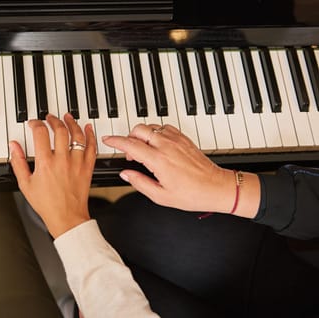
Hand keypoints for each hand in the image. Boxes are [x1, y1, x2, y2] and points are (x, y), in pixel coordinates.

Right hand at [9, 113, 95, 237]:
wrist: (66, 218)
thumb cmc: (46, 204)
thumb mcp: (25, 184)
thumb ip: (18, 162)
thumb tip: (13, 146)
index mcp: (45, 163)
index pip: (40, 133)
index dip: (36, 124)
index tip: (33, 124)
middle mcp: (62, 160)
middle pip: (60, 130)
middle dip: (54, 120)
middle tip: (50, 117)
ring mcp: (76, 163)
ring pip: (77, 135)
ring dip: (72, 123)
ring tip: (67, 116)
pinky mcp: (87, 168)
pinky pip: (91, 147)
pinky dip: (90, 135)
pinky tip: (87, 128)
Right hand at [102, 124, 259, 217]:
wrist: (216, 187)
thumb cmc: (192, 194)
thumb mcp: (160, 196)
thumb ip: (139, 183)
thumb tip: (126, 174)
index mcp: (158, 161)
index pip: (130, 145)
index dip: (115, 141)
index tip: (107, 140)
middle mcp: (166, 146)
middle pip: (138, 130)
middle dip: (128, 138)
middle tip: (129, 153)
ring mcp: (176, 140)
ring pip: (151, 127)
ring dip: (142, 136)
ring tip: (144, 151)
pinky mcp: (184, 138)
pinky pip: (164, 128)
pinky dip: (156, 133)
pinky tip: (158, 145)